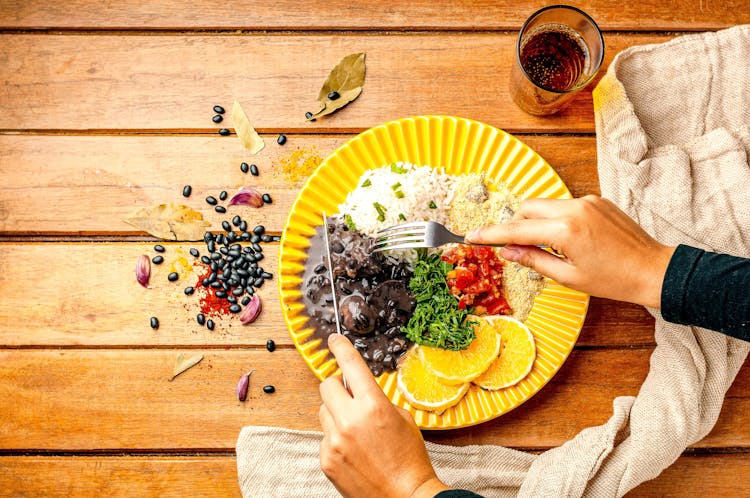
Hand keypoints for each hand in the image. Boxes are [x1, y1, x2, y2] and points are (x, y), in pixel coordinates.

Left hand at [319, 334, 448, 497]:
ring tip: (356, 431)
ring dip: (336, 414)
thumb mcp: (402, 418)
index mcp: (373, 406)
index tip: (334, 339)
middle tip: (349, 395)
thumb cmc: (409, 459)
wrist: (404, 496)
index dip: (341, 348)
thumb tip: (360, 392)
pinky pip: (324, 437)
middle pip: (327, 386)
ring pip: (323, 412)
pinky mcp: (326, 459)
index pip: (351, 366)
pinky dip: (336, 438)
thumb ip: (377, 400)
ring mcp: (334, 441)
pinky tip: (354, 451)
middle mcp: (350, 420)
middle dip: (337, 387)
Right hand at [465, 195, 674, 307]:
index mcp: (565, 230)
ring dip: (538, 222)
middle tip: (518, 247)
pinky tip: (571, 240)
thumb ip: (534, 260)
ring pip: (546, 205)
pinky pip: (565, 205)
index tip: (472, 236)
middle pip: (527, 208)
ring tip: (550, 246)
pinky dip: (558, 219)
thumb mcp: (569, 276)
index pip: (517, 230)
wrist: (654, 269)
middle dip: (516, 225)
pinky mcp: (597, 200)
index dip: (492, 234)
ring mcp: (587, 201)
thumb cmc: (614, 279)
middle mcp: (574, 208)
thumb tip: (508, 251)